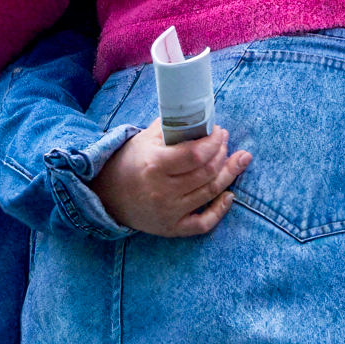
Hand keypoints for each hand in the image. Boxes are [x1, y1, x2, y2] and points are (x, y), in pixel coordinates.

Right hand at [94, 122, 249, 235]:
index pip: (195, 155)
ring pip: (209, 193)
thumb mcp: (145, 138)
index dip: (213, 142)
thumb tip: (200, 114)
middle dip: (222, 153)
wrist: (107, 194)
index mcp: (155, 165)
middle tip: (225, 141)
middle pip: (206, 173)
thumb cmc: (130, 161)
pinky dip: (220, 211)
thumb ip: (172, 126)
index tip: (219, 131)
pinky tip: (229, 195)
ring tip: (237, 159)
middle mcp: (163, 191)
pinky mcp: (171, 229)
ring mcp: (168, 213)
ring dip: (228, 174)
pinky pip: (202, 224)